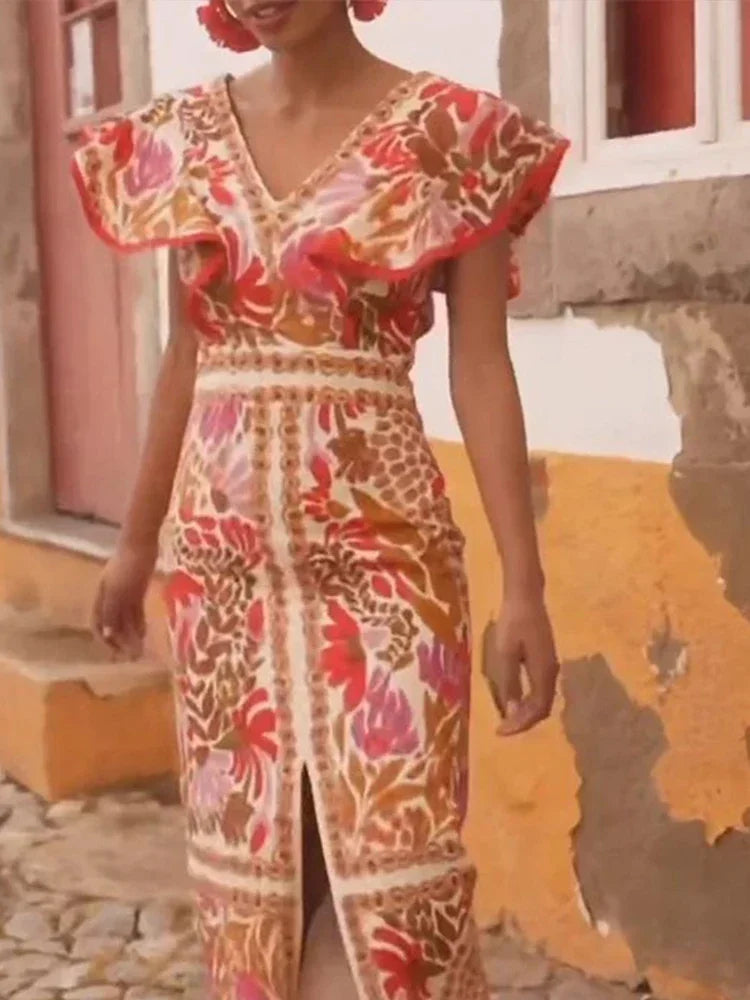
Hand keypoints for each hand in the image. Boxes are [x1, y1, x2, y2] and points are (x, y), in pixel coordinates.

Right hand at [91, 542, 156, 658]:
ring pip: (125, 619)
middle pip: (112, 623)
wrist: (142, 542)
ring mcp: (124, 592)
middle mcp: (110, 597)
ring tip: (140, 650)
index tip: (115, 654)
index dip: (104, 640)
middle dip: (120, 641)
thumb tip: (104, 632)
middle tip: (131, 657)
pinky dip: (138, 623)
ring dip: (131, 634)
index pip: (97, 623)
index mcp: (101, 596)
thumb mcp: (118, 588)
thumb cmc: (129, 563)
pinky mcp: (137, 589)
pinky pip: (135, 610)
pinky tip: (143, 634)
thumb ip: (110, 609)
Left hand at [482, 596, 558, 736]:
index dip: (520, 724)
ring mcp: (550, 665)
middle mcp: (551, 672)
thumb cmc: (514, 623)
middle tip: (504, 729)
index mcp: (543, 673)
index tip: (501, 732)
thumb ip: (509, 683)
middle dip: (525, 721)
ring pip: (542, 698)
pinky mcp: (545, 658)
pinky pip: (540, 688)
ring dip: (527, 711)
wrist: (526, 596)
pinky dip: (529, 699)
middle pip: (543, 707)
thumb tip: (512, 712)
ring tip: (508, 718)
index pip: (537, 709)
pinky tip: (515, 698)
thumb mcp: (505, 653)